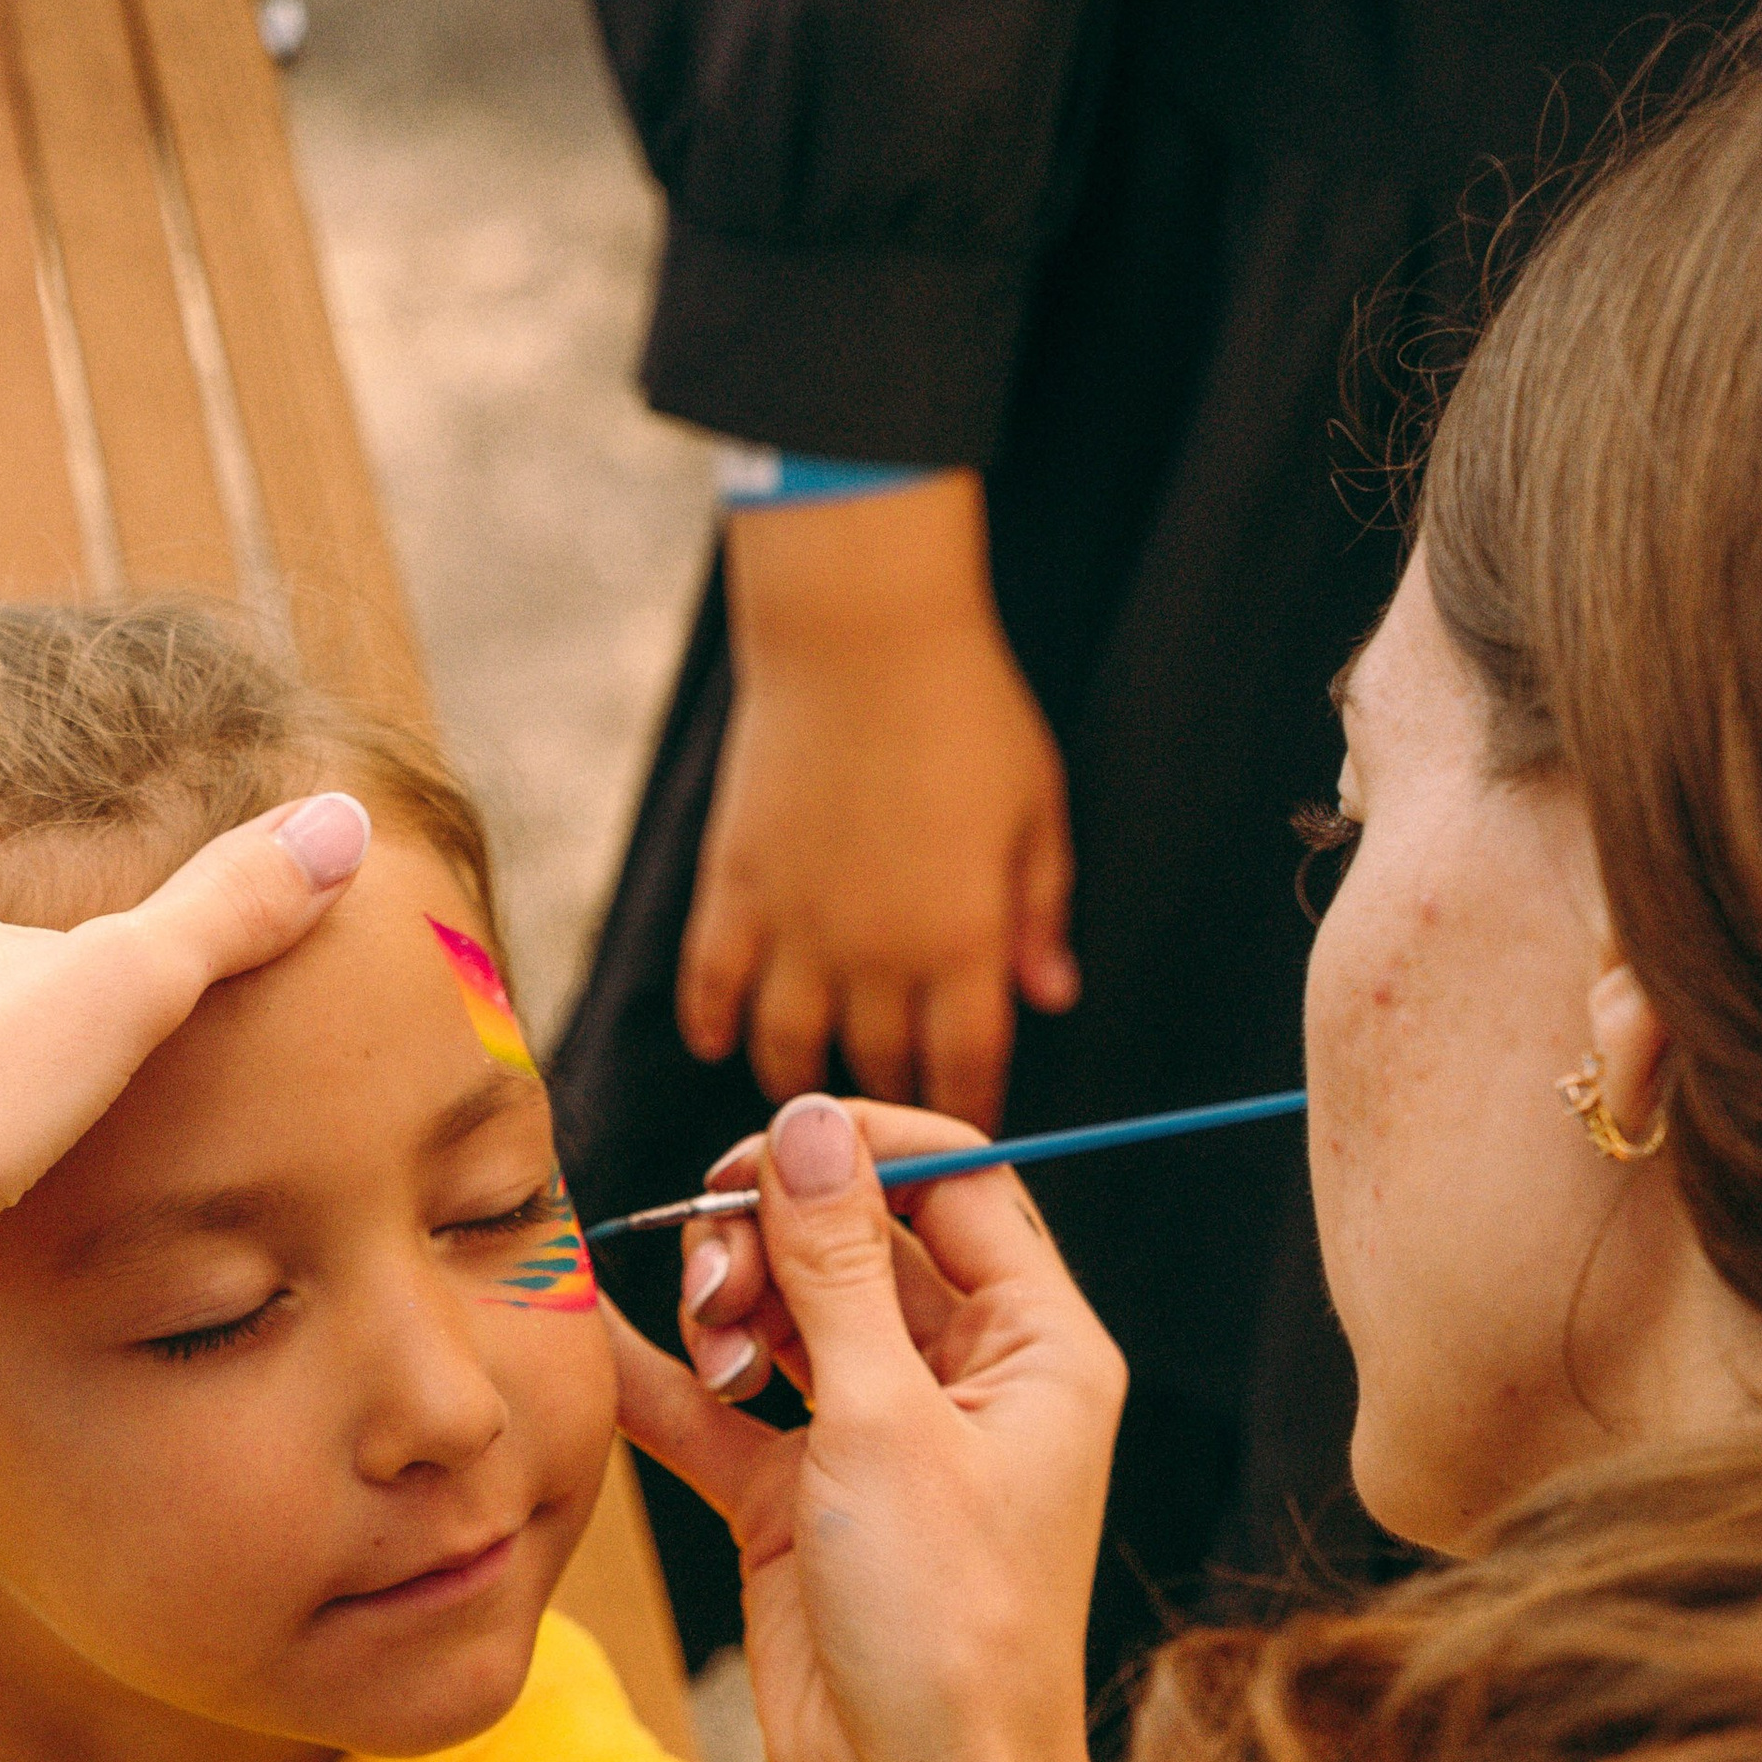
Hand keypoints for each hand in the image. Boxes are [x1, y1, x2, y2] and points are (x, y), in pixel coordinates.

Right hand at [608, 1095, 1124, 1761]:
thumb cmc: (949, 1623)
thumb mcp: (887, 1420)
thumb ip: (837, 1267)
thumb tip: (809, 1129)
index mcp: (1037, 1346)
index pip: (959, 1185)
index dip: (861, 1152)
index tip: (768, 1147)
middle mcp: (965, 1382)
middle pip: (857, 1245)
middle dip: (774, 1239)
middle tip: (716, 1270)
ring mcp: (876, 1441)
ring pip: (786, 1317)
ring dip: (728, 1311)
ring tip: (710, 1355)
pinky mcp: (798, 1502)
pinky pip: (722, 1412)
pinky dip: (669, 1384)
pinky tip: (607, 1352)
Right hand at [680, 477, 1076, 1126]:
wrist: (860, 631)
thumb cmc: (964, 709)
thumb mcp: (1036, 809)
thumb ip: (1039, 913)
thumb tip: (1051, 997)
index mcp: (961, 939)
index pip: (966, 1068)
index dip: (969, 1111)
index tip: (970, 1129)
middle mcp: (874, 952)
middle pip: (880, 1070)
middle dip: (893, 1098)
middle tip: (894, 1111)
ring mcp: (795, 926)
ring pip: (787, 1051)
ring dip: (800, 1079)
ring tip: (812, 1084)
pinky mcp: (735, 890)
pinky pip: (711, 987)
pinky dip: (712, 1024)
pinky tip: (721, 1040)